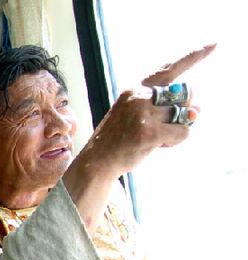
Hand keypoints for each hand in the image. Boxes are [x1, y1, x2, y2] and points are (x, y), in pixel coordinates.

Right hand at [74, 44, 214, 181]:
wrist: (98, 161)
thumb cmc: (120, 139)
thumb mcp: (138, 116)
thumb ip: (166, 108)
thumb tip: (198, 110)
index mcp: (135, 89)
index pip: (168, 69)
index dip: (194, 56)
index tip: (214, 45)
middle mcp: (139, 97)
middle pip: (184, 94)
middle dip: (183, 110)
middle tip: (166, 124)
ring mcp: (143, 114)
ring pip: (184, 114)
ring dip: (177, 128)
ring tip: (158, 137)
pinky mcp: (149, 133)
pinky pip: (182, 132)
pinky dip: (176, 141)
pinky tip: (159, 145)